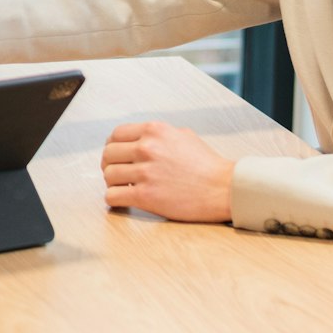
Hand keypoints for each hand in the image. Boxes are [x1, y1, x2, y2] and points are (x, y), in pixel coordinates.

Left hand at [100, 121, 235, 222]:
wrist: (225, 189)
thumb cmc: (207, 165)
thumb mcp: (183, 136)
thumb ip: (159, 135)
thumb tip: (140, 139)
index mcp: (154, 131)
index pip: (116, 134)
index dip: (113, 147)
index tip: (116, 157)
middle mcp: (147, 148)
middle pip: (108, 154)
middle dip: (110, 165)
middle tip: (117, 174)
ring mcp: (145, 172)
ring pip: (108, 175)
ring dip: (113, 183)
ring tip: (123, 188)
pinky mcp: (145, 195)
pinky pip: (112, 196)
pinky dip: (114, 200)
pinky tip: (124, 201)